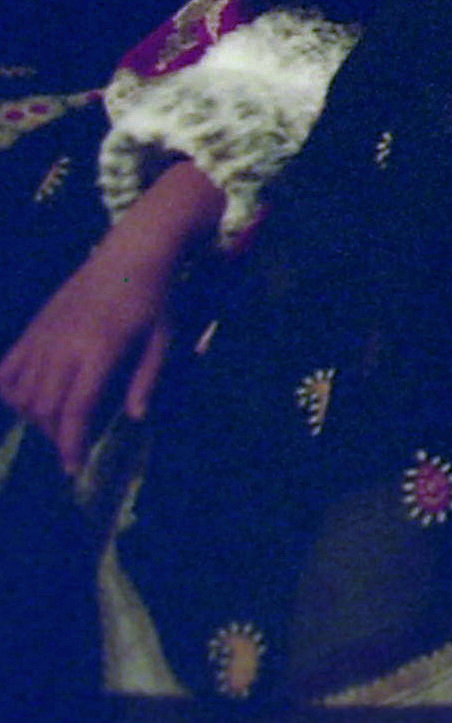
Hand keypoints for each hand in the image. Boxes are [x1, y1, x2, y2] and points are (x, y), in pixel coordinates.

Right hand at [0, 245, 175, 474]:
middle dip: (56, 435)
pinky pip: (7, 367)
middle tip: (74, 445)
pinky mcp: (34, 327)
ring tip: (59, 423)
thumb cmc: (156, 299)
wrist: (133, 254)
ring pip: (22, 392)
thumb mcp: (165, 340)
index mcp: (99, 351)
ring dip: (35, 416)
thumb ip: (147, 379)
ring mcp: (44, 335)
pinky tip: (23, 401)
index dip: (70, 443)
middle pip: (45, 407)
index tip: (72, 468)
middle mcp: (63, 346)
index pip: (74, 409)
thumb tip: (135, 418)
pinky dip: (8, 390)